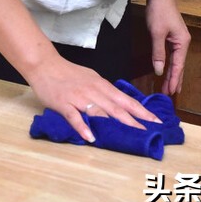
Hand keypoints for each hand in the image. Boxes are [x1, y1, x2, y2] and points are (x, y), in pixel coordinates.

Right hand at [26, 55, 159, 143]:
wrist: (44, 64)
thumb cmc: (68, 73)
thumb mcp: (90, 79)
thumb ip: (103, 92)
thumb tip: (118, 105)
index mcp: (101, 85)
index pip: (125, 100)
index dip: (141, 111)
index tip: (156, 120)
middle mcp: (93, 91)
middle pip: (117, 107)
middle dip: (134, 120)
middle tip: (149, 132)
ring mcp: (78, 97)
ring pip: (100, 112)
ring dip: (115, 124)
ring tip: (128, 136)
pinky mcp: (64, 103)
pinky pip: (74, 117)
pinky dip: (83, 127)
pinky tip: (90, 137)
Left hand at [146, 0, 190, 94]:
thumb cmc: (159, 12)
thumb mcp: (156, 33)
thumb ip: (158, 53)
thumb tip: (159, 71)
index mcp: (182, 43)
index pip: (178, 66)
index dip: (174, 80)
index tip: (171, 93)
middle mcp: (183, 43)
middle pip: (179, 66)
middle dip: (175, 80)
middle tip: (169, 95)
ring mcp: (178, 40)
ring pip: (176, 62)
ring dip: (172, 74)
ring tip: (169, 88)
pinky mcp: (172, 37)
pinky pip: (172, 56)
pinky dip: (169, 65)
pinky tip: (166, 71)